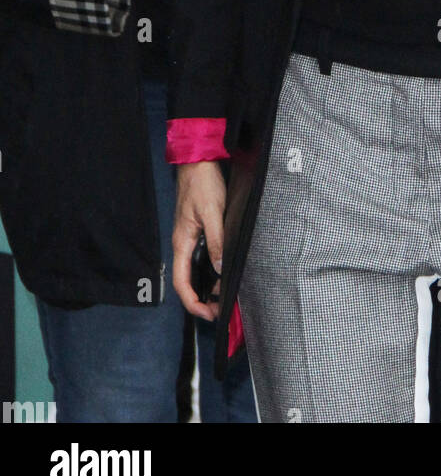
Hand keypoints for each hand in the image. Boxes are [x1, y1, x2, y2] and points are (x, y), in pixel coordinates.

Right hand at [172, 161, 225, 320]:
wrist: (198, 162)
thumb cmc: (202, 184)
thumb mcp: (213, 212)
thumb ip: (216, 240)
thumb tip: (220, 268)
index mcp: (182, 242)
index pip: (182, 283)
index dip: (193, 303)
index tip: (209, 314)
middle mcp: (182, 243)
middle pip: (186, 280)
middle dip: (201, 299)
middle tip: (219, 309)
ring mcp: (188, 237)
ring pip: (193, 270)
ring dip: (206, 285)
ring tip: (223, 295)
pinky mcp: (196, 230)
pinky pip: (199, 258)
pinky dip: (209, 270)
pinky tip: (221, 272)